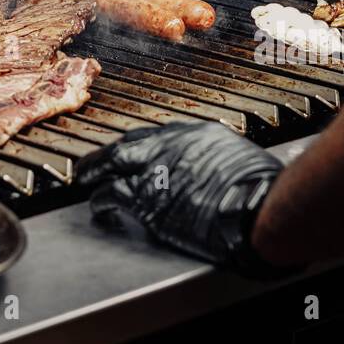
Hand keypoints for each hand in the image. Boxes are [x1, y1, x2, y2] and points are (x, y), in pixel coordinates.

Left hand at [76, 121, 288, 277]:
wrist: (255, 207)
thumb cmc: (260, 187)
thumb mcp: (240, 158)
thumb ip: (218, 159)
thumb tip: (219, 168)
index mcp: (195, 134)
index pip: (157, 134)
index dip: (140, 145)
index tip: (133, 152)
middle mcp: (170, 145)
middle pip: (130, 143)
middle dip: (110, 153)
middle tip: (96, 161)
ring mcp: (156, 170)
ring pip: (112, 163)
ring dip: (95, 171)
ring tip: (84, 178)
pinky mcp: (148, 200)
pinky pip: (113, 194)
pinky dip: (101, 200)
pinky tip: (98, 209)